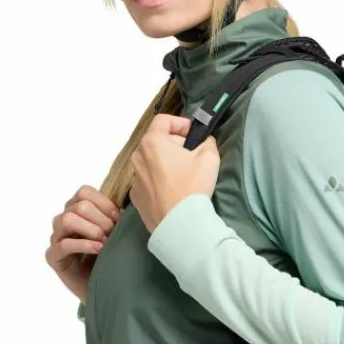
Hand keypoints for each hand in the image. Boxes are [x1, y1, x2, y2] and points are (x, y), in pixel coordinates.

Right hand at [46, 185, 121, 302]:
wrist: (104, 286)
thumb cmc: (109, 256)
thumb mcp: (115, 232)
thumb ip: (115, 216)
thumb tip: (128, 206)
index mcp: (77, 209)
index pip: (84, 192)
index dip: (104, 203)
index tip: (119, 218)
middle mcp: (63, 220)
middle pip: (79, 205)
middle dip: (101, 219)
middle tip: (113, 234)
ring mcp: (56, 237)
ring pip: (68, 220)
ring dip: (92, 230)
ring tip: (105, 243)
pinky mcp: (53, 256)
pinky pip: (64, 244)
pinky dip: (84, 245)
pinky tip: (99, 250)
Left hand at [129, 114, 219, 233]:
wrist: (179, 224)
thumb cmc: (192, 187)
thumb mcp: (209, 158)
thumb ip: (207, 142)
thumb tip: (203, 141)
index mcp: (152, 142)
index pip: (163, 120)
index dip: (180, 123)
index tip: (193, 135)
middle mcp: (138, 157)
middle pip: (156, 141)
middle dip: (174, 144)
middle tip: (192, 156)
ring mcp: (134, 178)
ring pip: (151, 161)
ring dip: (165, 163)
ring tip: (182, 176)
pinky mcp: (135, 196)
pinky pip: (147, 180)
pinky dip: (158, 180)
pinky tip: (172, 191)